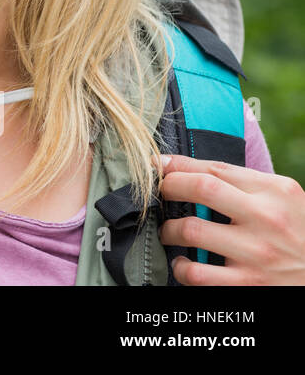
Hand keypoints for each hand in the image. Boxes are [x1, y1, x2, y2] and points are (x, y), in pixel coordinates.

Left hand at [157, 153, 304, 283]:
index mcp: (276, 191)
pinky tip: (183, 263)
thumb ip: (245, 184)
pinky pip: (196, 272)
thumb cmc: (297, 233)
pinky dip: (180, 267)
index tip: (158, 166)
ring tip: (169, 232)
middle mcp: (267, 218)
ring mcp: (257, 253)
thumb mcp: (283, 199)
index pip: (215, 168)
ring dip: (168, 230)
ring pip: (190, 230)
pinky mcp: (249, 284)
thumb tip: (187, 169)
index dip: (178, 165)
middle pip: (200, 188)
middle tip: (158, 194)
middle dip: (168, 187)